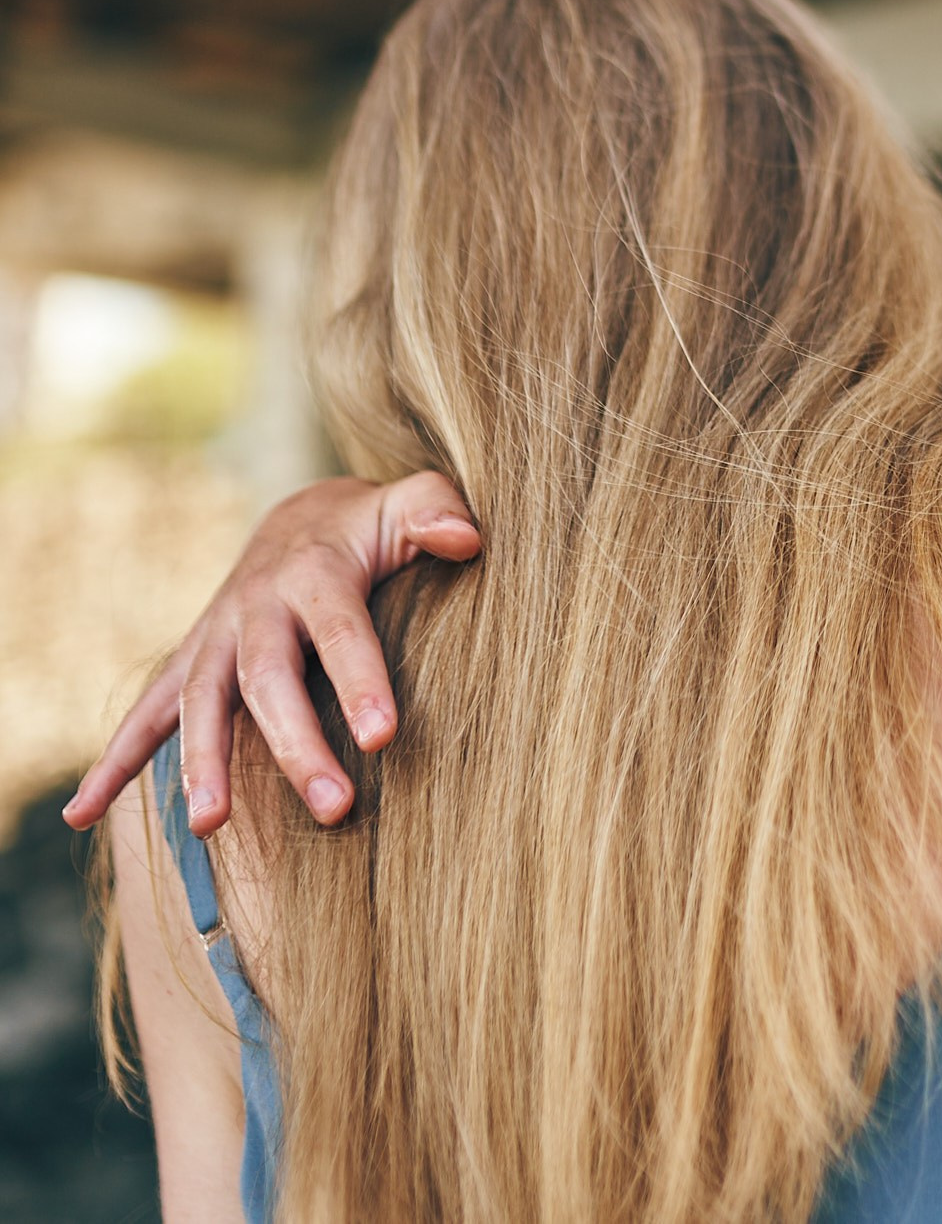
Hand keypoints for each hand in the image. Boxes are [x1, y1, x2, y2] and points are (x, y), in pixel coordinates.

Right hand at [63, 471, 478, 835]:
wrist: (304, 521)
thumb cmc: (373, 526)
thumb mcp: (409, 506)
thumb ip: (437, 512)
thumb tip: (466, 539)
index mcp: (315, 574)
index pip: (339, 631)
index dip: (359, 681)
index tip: (383, 737)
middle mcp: (256, 609)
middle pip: (267, 681)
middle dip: (295, 746)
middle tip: (332, 807)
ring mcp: (216, 638)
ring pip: (201, 704)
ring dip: (201, 765)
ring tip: (209, 827)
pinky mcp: (193, 664)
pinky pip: (145, 715)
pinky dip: (113, 762)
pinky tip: (83, 816)